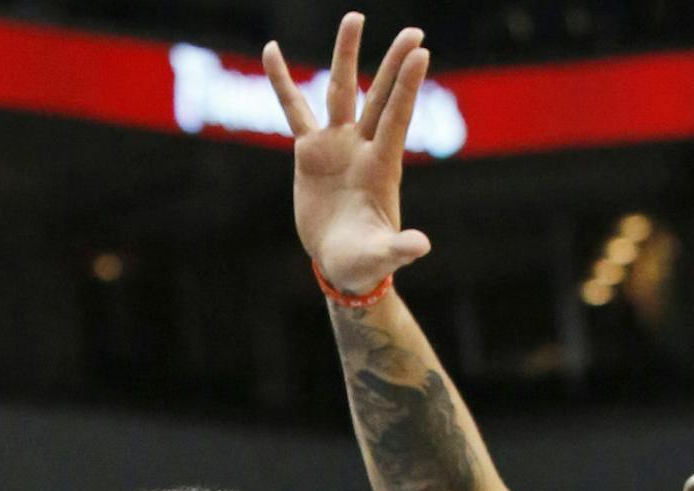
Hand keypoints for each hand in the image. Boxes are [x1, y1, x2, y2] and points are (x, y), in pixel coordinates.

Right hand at [263, 14, 433, 296]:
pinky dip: (283, 82)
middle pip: (379, 96)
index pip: (396, 118)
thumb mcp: (381, 256)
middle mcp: (362, 147)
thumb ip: (399, 248)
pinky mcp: (309, 151)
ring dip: (346, 56)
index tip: (421, 51)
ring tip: (354, 18)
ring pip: (340, 91)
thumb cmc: (365, 261)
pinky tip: (273, 52)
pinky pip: (294, 109)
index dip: (407, 87)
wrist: (342, 263)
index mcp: (381, 167)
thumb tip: (421, 247)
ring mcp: (336, 144)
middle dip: (393, 64)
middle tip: (413, 30)